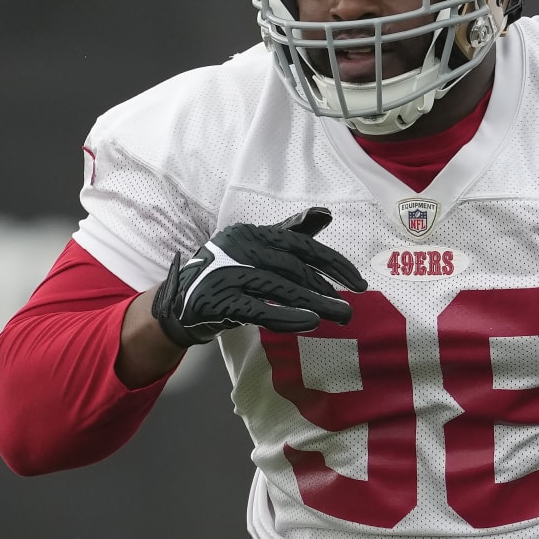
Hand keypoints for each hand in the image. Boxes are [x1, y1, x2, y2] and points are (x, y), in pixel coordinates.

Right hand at [150, 206, 367, 346]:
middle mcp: (238, 247)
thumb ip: (290, 233)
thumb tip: (325, 214)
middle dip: (326, 289)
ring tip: (339, 317)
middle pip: (293, 268)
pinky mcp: (217, 300)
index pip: (301, 245)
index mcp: (252, 232)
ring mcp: (226, 272)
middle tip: (349, 311)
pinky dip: (286, 317)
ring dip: (314, 304)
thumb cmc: (227, 274)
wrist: (181, 302)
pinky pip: (259, 309)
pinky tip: (309, 323)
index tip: (358, 283)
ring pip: (280, 288)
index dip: (333, 264)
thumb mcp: (256, 250)